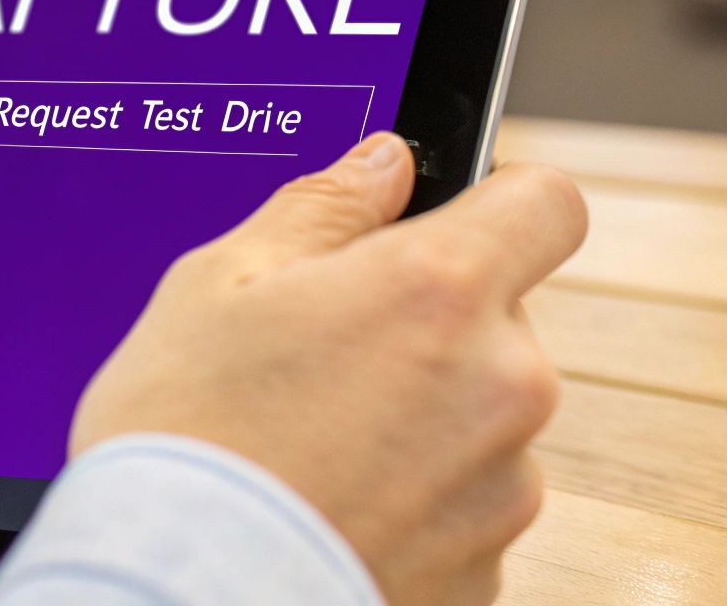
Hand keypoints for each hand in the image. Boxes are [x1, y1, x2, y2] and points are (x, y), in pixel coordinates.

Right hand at [71, 132, 586, 605]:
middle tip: (320, 352)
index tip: (447, 222)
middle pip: (498, 320)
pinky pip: (462, 503)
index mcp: (439, 289)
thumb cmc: (186, 436)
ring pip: (480, 416)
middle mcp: (501, 384)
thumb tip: (383, 162)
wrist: (179, 590)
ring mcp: (503, 486)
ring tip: (311, 441)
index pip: (546, 204)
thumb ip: (321, 207)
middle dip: (425, 324)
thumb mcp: (218, 282)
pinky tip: (329, 499)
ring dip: (420, 416)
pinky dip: (411, 498)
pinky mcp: (487, 569)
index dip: (499, 201)